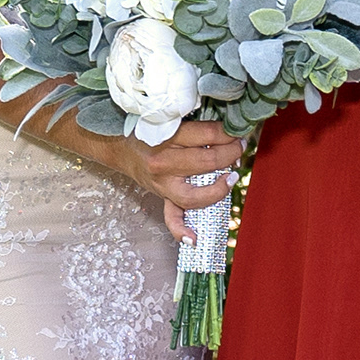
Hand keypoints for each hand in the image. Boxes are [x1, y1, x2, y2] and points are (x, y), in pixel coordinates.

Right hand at [92, 116, 243, 240]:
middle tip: (239, 147)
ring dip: (221, 187)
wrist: (120, 148)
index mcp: (166, 137)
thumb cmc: (148, 131)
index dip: (228, 133)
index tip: (235, 132)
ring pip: (196, 194)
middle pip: (208, 162)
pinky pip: (171, 217)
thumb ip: (194, 125)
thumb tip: (227, 130)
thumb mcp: (169, 121)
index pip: (208, 135)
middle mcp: (163, 163)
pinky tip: (194, 238)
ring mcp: (162, 184)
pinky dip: (182, 231)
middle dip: (232, 153)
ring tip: (232, 176)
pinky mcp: (161, 197)